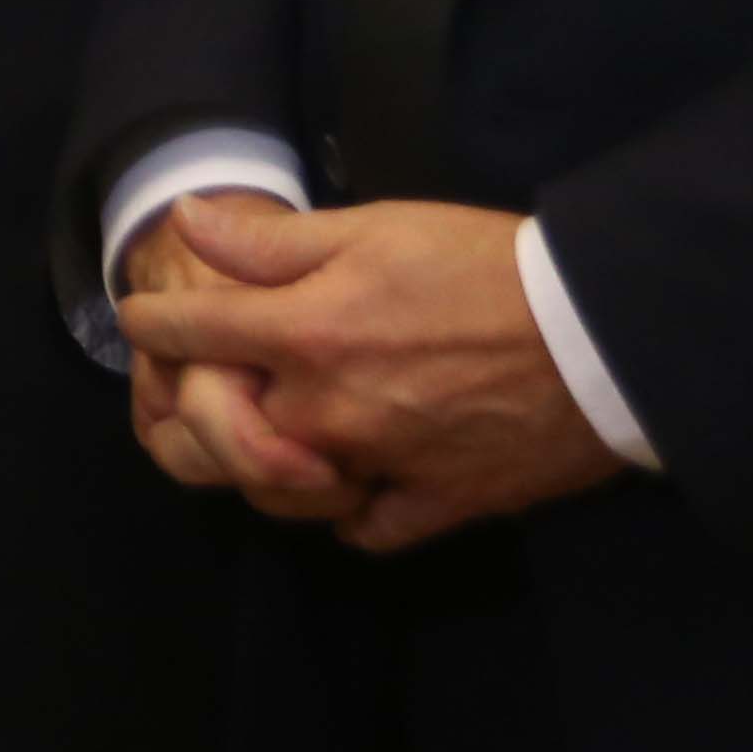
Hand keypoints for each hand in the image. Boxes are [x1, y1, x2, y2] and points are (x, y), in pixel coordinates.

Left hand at [119, 198, 621, 554]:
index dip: (151, 322)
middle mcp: (325, 411)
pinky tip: (350, 479)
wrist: (607, 332)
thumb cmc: (489, 266)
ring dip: (259, 466)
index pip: (185, 334)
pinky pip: (363, 528)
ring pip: (276, 493)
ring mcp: (378, 466)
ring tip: (267, 434)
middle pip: (208, 435)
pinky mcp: (437, 504)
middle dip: (183, 411)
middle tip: (193, 390)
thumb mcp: (377, 226)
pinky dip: (348, 509)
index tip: (145, 319)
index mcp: (304, 334)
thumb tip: (186, 223)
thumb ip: (271, 240)